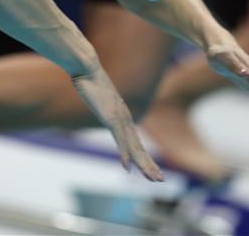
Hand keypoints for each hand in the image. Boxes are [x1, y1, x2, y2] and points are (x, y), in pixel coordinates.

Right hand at [72, 67, 164, 181]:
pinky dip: (124, 155)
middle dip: (150, 165)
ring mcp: (118, 119)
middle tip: (161, 180)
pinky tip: (127, 168)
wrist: (86, 67)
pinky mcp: (110, 117)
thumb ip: (103, 102)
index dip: (144, 157)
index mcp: (122, 116)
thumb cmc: (89, 79)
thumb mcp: (99, 96)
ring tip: (154, 179)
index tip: (151, 170)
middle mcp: (124, 119)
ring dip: (144, 165)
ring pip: (134, 148)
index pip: (135, 142)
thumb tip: (100, 101)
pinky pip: (119, 141)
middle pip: (139, 148)